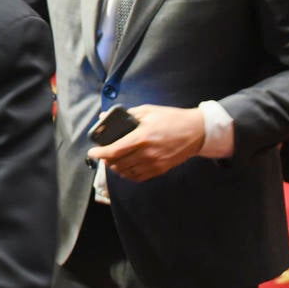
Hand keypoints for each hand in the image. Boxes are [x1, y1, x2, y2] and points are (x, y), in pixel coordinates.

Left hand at [86, 104, 204, 181]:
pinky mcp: (161, 169)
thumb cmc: (171, 118)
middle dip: (106, 160)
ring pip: (126, 172)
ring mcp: (155, 163)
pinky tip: (126, 167)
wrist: (197, 131)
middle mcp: (147, 153)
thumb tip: (104, 117)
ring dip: (116, 167)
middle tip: (103, 154)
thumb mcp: (148, 111)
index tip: (91, 152)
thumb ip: (126, 115)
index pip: (115, 150)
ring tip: (113, 160)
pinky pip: (138, 177)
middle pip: (118, 163)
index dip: (100, 153)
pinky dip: (128, 174)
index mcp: (142, 137)